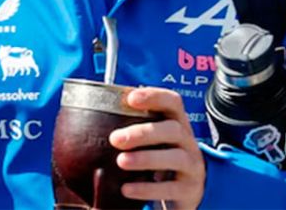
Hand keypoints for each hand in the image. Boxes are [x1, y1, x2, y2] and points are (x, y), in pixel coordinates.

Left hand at [110, 87, 204, 208]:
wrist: (186, 190)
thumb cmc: (162, 159)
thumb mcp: (156, 141)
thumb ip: (135, 130)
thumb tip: (93, 122)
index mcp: (178, 124)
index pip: (173, 102)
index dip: (155, 97)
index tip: (131, 98)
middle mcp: (187, 142)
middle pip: (173, 129)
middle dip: (143, 133)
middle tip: (115, 139)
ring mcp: (191, 165)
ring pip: (175, 157)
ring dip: (146, 158)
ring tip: (121, 161)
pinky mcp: (188, 189)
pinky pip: (170, 188)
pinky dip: (148, 188)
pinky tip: (127, 189)